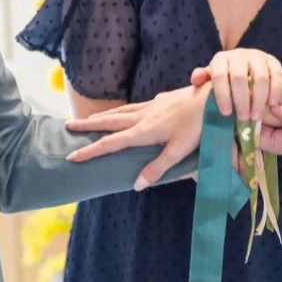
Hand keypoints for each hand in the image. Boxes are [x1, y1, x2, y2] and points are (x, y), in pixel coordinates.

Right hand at [65, 84, 209, 187]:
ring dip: (104, 116)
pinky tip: (127, 111)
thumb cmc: (199, 126)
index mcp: (144, 131)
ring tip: (91, 120)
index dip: (91, 151)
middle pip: (110, 121)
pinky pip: (135, 106)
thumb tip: (136, 185)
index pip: (111, 142)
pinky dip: (123, 110)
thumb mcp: (179, 151)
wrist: (213, 97)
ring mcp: (152, 105)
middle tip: (69, 126)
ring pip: (121, 111)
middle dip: (88, 125)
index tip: (72, 157)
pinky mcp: (161, 100)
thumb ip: (158, 168)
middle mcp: (144, 116)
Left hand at [190, 49, 281, 120]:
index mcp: (221, 59)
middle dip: (241, 100)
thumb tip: (196, 79)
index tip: (225, 113)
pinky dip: (276, 90)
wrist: (248, 68)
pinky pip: (276, 74)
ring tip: (256, 116)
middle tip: (243, 118)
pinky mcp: (273, 61)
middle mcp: (239, 54)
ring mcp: (257, 56)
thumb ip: (203, 79)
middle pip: (240, 77)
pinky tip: (273, 104)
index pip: (219, 76)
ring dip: (259, 99)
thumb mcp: (212, 79)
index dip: (222, 95)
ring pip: (260, 77)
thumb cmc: (226, 80)